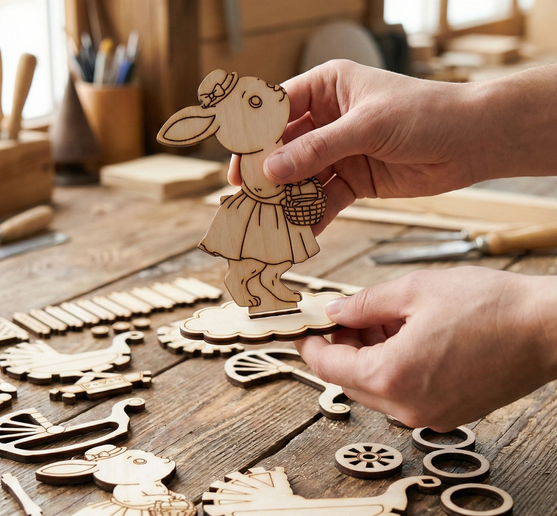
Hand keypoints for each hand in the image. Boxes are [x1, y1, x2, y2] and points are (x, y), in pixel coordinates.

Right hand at [228, 60, 556, 234]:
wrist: (472, 141)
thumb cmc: (426, 114)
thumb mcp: (366, 126)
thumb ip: (317, 149)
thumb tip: (271, 170)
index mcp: (327, 87)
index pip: (277, 110)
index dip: (254, 139)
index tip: (238, 167)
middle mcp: (328, 119)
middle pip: (285, 149)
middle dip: (268, 176)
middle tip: (250, 201)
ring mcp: (340, 151)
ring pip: (303, 178)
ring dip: (288, 201)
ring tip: (270, 224)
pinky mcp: (354, 180)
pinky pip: (325, 199)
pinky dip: (313, 216)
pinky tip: (301, 233)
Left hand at [295, 267, 556, 430]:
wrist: (548, 330)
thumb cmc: (489, 306)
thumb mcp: (414, 291)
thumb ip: (363, 305)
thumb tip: (333, 312)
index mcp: (392, 376)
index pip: (328, 367)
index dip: (311, 346)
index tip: (304, 331)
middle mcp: (406, 407)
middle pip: (349, 381)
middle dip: (341, 349)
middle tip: (347, 318)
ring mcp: (428, 416)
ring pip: (375, 389)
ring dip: (367, 358)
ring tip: (382, 322)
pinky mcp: (447, 414)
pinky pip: (401, 395)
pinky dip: (391, 370)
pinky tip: (404, 340)